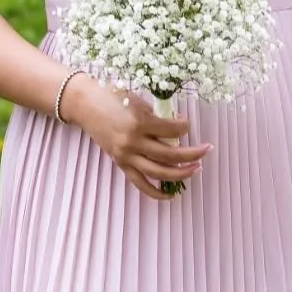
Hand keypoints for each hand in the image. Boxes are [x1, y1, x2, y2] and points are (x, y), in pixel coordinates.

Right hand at [64, 75, 209, 200]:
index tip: (187, 125)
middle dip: (193, 154)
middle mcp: (134, 142)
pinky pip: (140, 183)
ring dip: (181, 173)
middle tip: (207, 150)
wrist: (85, 105)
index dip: (186, 127)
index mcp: (140, 122)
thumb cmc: (112, 97)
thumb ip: (157, 117)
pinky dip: (156, 192)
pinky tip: (171, 194)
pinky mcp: (120, 163)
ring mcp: (126, 155)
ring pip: (160, 172)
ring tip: (196, 169)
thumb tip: (177, 128)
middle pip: (171, 154)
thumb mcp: (138, 101)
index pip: (174, 130)